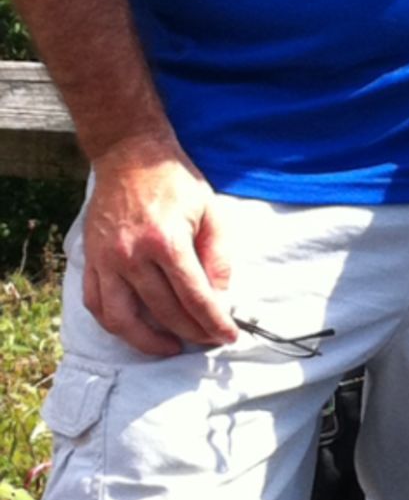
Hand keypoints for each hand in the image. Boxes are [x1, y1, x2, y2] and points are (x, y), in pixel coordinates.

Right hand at [82, 134, 238, 356]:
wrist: (130, 153)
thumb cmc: (175, 180)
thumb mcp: (210, 209)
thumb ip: (218, 254)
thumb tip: (220, 296)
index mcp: (167, 240)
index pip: (194, 296)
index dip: (214, 322)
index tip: (228, 336)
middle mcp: (133, 255)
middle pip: (164, 311)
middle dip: (191, 332)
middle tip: (207, 340)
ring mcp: (107, 260)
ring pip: (122, 319)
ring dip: (148, 341)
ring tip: (171, 346)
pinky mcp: (91, 259)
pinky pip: (96, 304)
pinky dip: (115, 323)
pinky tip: (134, 327)